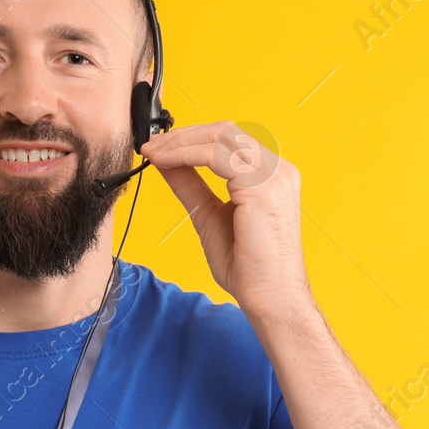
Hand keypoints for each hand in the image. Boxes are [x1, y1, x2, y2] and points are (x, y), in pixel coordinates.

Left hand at [140, 121, 311, 320]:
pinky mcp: (261, 185)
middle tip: (151, 146)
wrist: (269, 298)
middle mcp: (277, 170)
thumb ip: (190, 186)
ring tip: (152, 153)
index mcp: (270, 176)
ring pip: (219, 137)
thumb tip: (166, 162)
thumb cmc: (248, 268)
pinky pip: (215, 156)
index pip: (229, 141)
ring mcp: (273, 175)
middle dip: (182, 135)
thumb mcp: (208, 215)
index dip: (191, 139)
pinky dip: (184, 154)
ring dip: (179, 142)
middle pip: (225, 131)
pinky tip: (163, 161)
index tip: (159, 149)